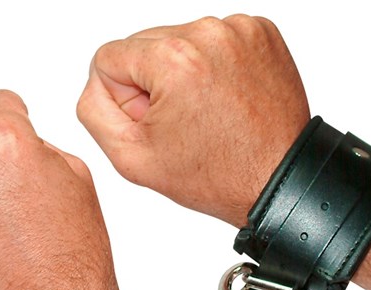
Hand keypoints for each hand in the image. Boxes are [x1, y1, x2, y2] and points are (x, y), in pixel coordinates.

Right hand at [77, 15, 309, 226]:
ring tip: (208, 112)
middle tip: (184, 122)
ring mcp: (240, 30)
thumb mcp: (132, 158)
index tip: (155, 123)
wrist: (276, 180)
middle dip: (154, 84)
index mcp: (173, 60)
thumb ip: (94, 110)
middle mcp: (208, 34)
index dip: (125, 99)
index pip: (109, 58)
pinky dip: (214, 68)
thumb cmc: (217, 175)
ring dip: (184, 74)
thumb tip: (99, 81)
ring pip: (180, 42)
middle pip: (145, 46)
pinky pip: (214, 42)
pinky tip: (226, 99)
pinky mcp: (261, 32)